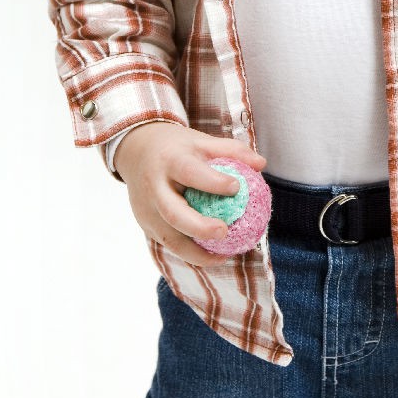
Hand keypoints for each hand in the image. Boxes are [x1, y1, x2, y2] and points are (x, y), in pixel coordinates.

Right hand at [114, 122, 266, 265]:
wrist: (136, 151)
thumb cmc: (177, 147)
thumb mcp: (202, 140)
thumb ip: (232, 150)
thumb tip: (261, 164)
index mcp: (169, 161)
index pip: (189, 172)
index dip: (212, 182)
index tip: (236, 187)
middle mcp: (154, 188)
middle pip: (173, 213)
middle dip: (199, 227)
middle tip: (224, 232)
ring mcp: (146, 210)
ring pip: (169, 238)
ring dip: (196, 253)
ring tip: (224, 256)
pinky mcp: (146, 225)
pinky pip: (169, 244)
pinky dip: (190, 253)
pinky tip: (213, 256)